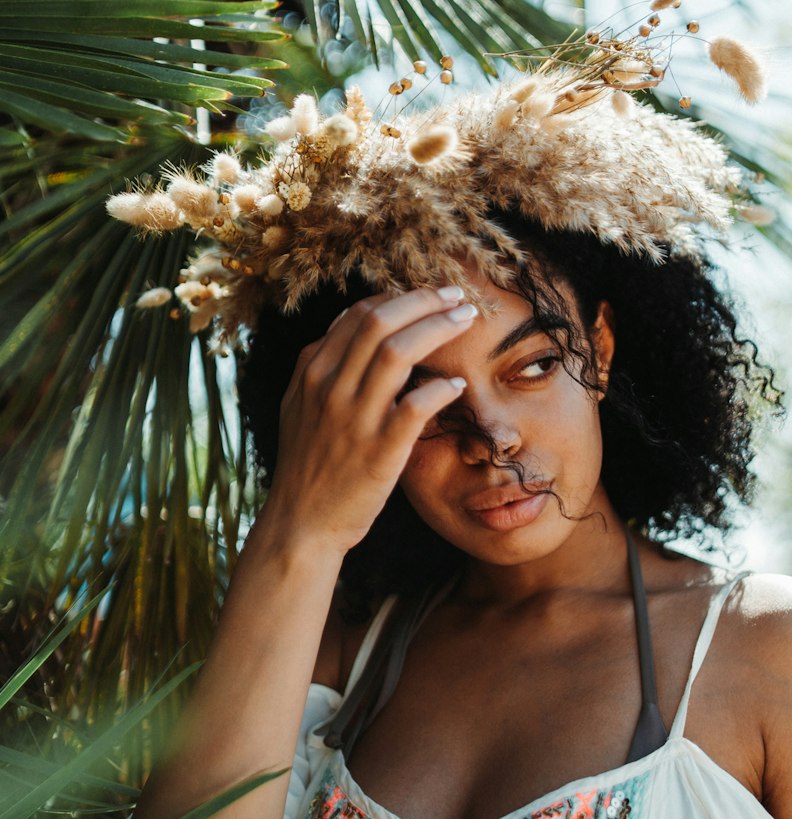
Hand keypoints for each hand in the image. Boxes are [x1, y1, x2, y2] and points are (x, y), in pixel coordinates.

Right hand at [260, 286, 475, 553]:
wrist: (301, 524)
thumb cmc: (307, 466)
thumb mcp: (299, 407)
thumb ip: (322, 367)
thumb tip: (350, 327)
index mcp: (312, 372)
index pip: (358, 314)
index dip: (398, 297)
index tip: (427, 296)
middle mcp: (330, 387)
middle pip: (380, 321)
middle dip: (423, 300)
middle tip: (456, 294)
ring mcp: (354, 417)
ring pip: (399, 351)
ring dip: (438, 327)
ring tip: (465, 319)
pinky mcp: (379, 450)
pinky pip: (416, 405)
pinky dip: (441, 387)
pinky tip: (459, 383)